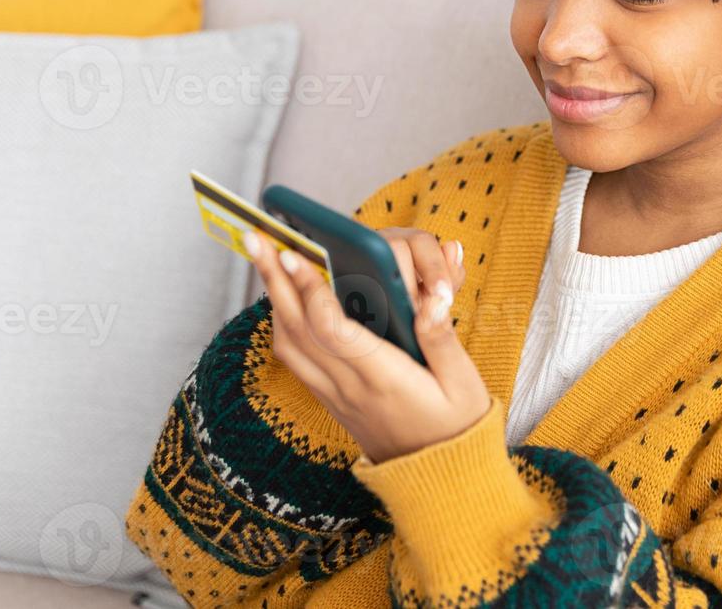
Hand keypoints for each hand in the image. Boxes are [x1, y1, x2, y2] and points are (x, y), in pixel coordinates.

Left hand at [244, 227, 491, 463]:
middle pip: (297, 327)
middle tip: (257, 238)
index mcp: (383, 377)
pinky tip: (284, 299)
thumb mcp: (464, 383)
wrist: (439, 482)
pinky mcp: (331, 400)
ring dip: (272, 298)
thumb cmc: (456, 428)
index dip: (310, 288)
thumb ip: (442, 338)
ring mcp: (335, 395)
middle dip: (274, 279)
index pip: (332, 328)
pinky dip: (283, 324)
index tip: (296, 252)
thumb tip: (429, 299)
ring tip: (265, 259)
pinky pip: (295, 359)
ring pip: (288, 343)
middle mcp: (349, 387)